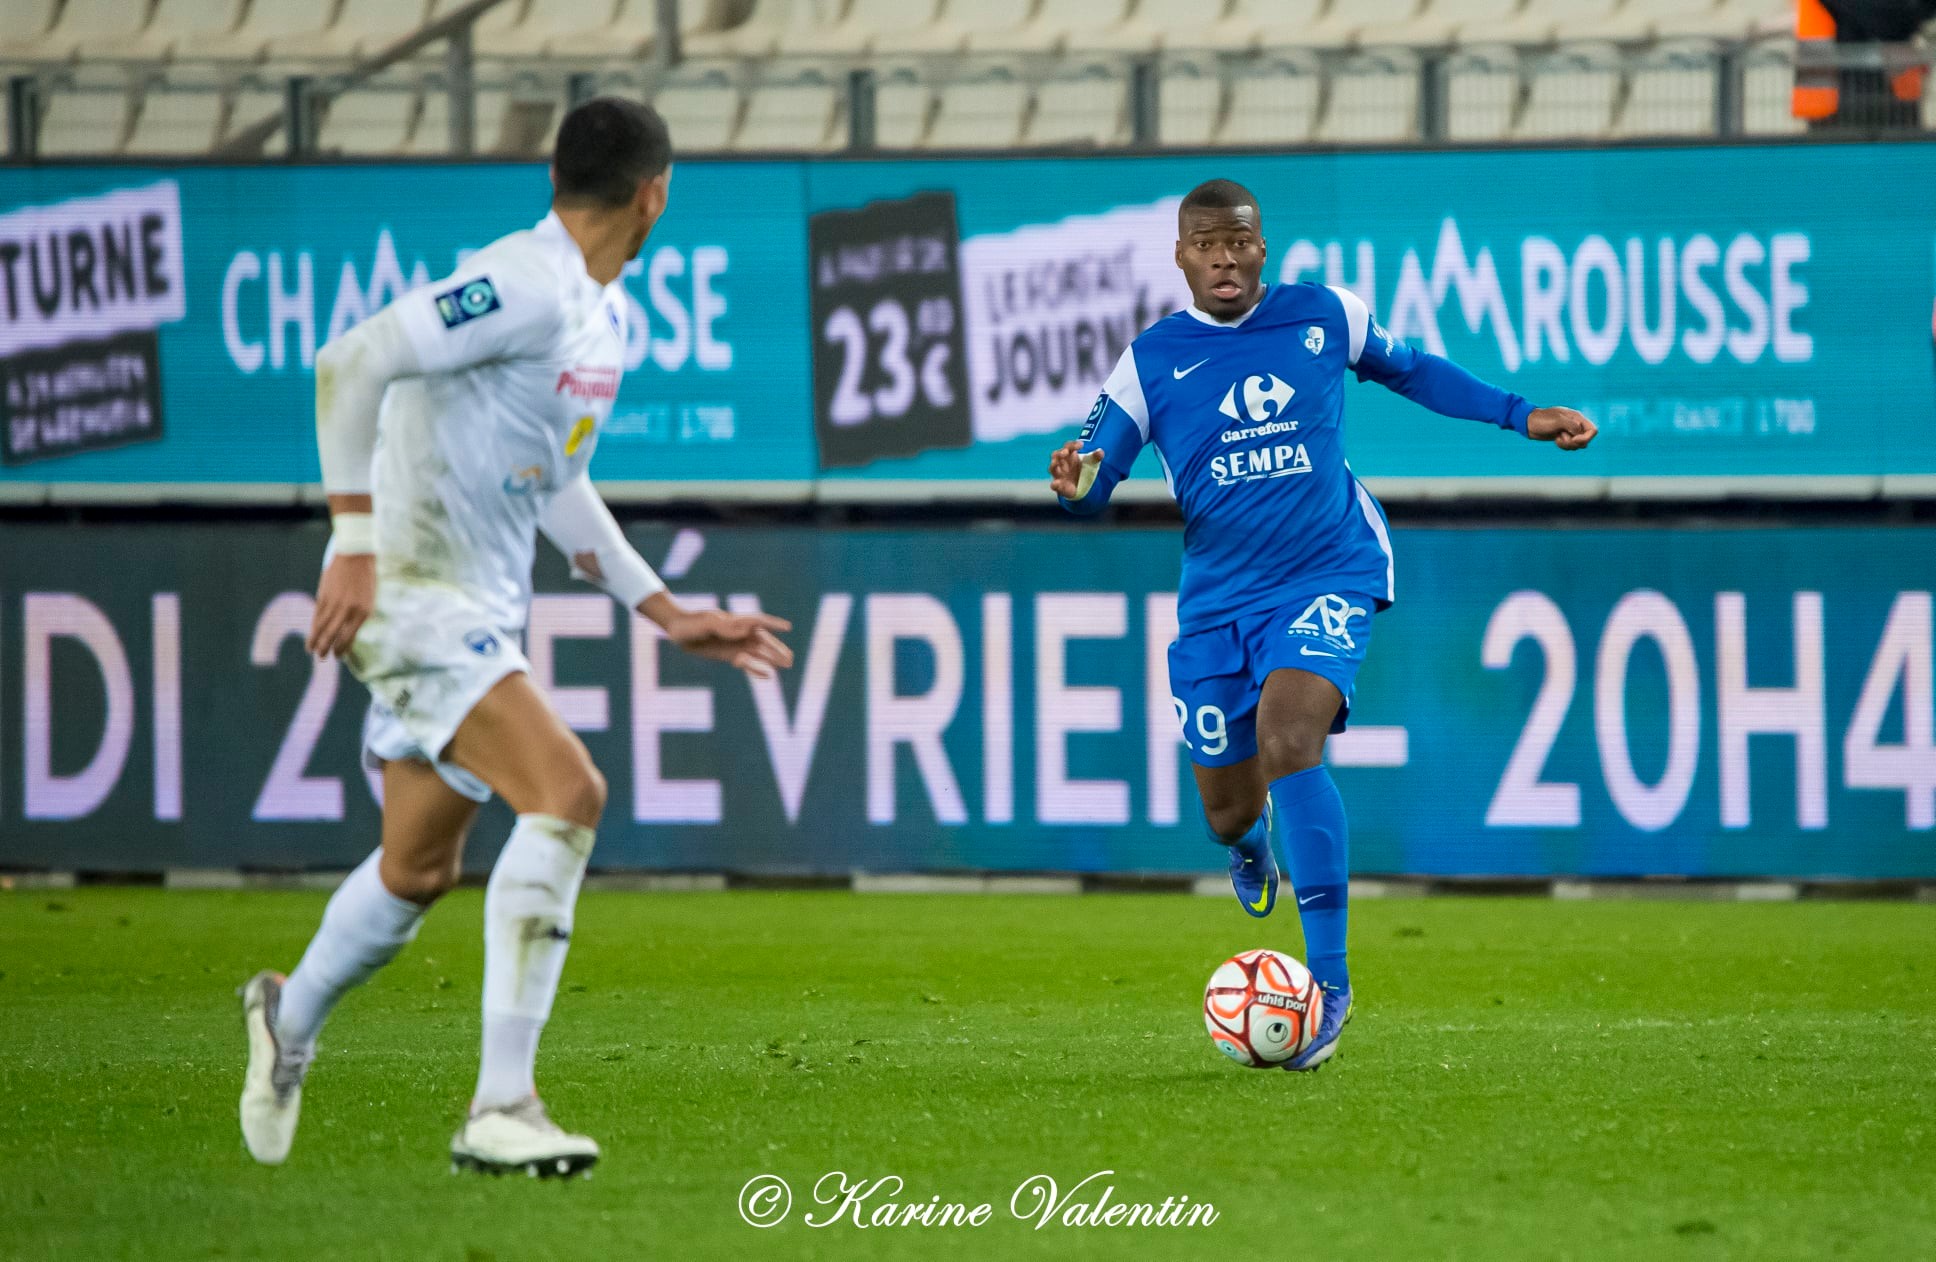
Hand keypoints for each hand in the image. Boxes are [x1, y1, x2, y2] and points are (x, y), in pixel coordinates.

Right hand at [306, 553, 374, 657]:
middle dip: (326, 648)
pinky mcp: (324, 595)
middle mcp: (349, 610)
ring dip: (315, 639)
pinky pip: (317, 614)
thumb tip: (347, 634)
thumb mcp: (368, 599)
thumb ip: (358, 616)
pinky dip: (314, 625)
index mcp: (363, 613)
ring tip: (311, 650)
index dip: (342, 648)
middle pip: (333, 635)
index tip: (337, 656)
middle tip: (321, 657)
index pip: (349, 637)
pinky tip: (312, 633)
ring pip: (322, 626)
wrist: (356, 556)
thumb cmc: (365, 579)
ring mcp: (335, 603)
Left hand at [659, 607, 794, 679]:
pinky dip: (756, 669)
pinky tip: (767, 675)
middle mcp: (739, 632)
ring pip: (758, 653)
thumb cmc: (690, 624)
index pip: (757, 621)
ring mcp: (735, 644)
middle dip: (776, 649)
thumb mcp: (704, 624)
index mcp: (735, 621)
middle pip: (762, 640)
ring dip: (771, 659)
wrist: (678, 631)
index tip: (787, 627)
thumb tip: (742, 630)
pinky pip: (747, 663)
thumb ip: (721, 626)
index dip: (772, 624)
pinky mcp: (730, 655)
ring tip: (787, 665)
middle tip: (790, 658)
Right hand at [1048, 440, 1101, 497]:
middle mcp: (1062, 462)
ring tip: (1056, 464)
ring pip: (1052, 468)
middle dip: (1059, 453)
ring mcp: (1059, 474)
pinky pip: (1054, 484)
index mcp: (1069, 454)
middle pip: (1056, 455)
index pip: (1068, 446)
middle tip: (1065, 453)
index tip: (1081, 445)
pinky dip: (1054, 484)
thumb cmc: (1085, 470)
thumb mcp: (1092, 462)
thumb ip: (1096, 457)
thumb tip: (1100, 452)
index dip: (1073, 444)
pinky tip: (1056, 484)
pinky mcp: (1059, 485)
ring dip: (1053, 465)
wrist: (1083, 486)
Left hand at [1527, 406, 1596, 450]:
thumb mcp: (1557, 421)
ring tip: (1557, 438)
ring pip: (1578, 445)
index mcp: (1577, 418)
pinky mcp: (1563, 437)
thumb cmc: (1542, 420)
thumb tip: (1579, 433)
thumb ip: (1571, 425)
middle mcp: (1575, 424)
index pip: (1593, 430)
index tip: (1573, 439)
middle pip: (1586, 440)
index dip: (1586, 438)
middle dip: (1574, 443)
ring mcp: (1569, 431)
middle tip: (1562, 437)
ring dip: (1568, 445)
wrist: (1528, 423)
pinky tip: (1555, 440)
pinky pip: (1570, 446)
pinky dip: (1564, 446)